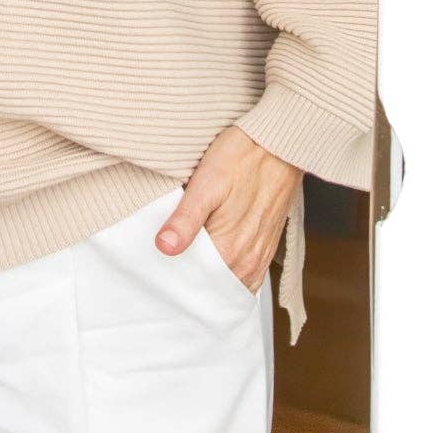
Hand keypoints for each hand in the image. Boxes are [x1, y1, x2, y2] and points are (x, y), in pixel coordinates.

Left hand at [154, 125, 301, 292]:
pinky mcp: (265, 249)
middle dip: (187, 282)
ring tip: (185, 261)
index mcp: (229, 250)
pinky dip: (225, 276)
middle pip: (209, 288)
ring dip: (206, 279)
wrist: (278, 144)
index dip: (170, 277)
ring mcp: (259, 258)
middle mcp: (247, 262)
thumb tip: (164, 247)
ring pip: (226, 285)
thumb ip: (185, 220)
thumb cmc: (241, 157)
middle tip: (166, 264)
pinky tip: (211, 259)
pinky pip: (243, 277)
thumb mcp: (205, 183)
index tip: (155, 267)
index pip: (192, 284)